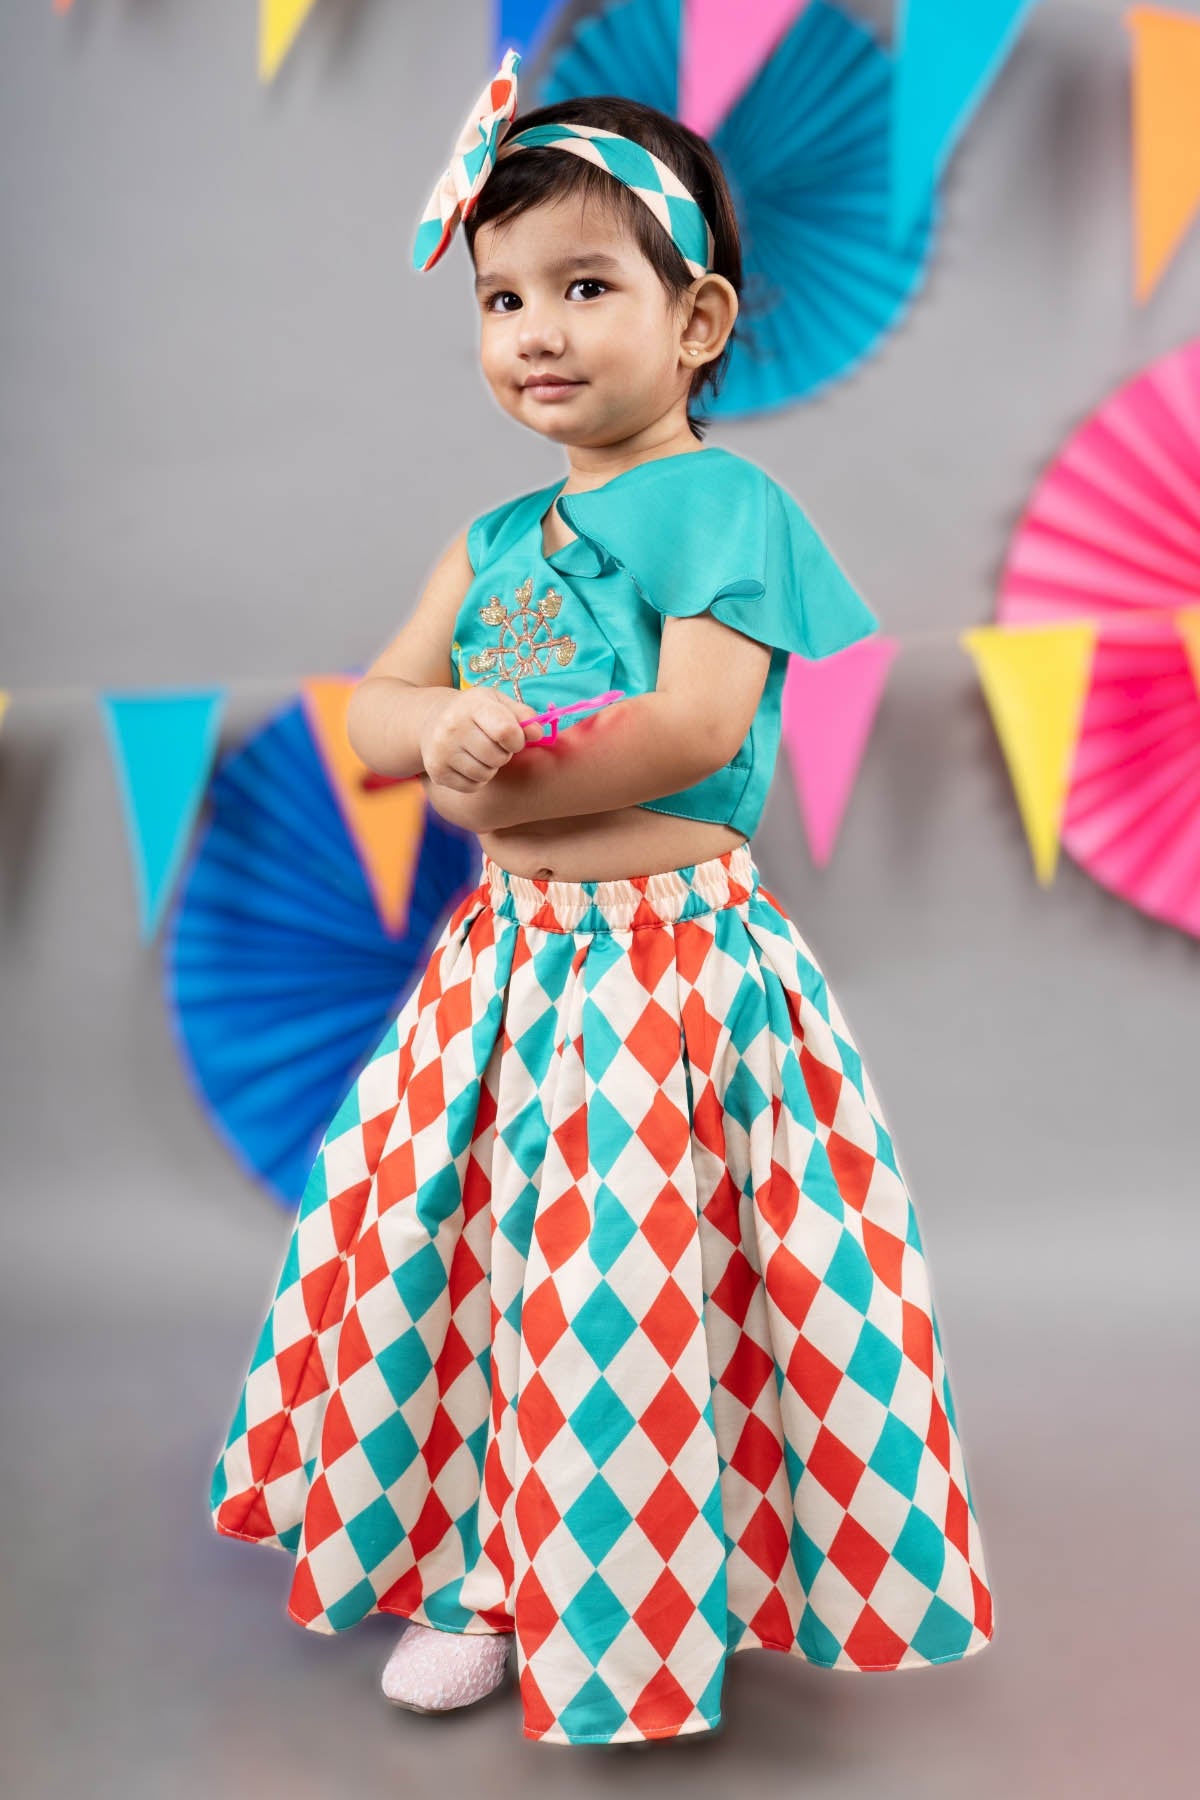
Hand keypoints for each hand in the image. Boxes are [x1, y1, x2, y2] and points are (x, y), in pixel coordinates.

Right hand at [418, 687, 543, 791]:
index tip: (514, 738)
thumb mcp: (498, 703)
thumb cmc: (474, 712)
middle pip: (497, 756)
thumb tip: (538, 733)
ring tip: (481, 753)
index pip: (505, 731)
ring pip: (485, 774)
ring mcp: (441, 751)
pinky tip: (468, 762)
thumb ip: (523, 715)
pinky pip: (472, 786)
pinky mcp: (437, 771)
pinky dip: (476, 779)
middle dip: (504, 754)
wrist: (431, 721)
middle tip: (495, 745)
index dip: (517, 739)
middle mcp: (452, 728)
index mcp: (472, 705)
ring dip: (490, 767)